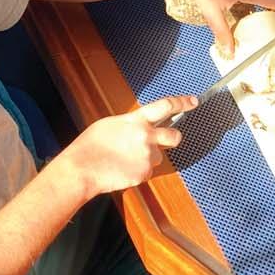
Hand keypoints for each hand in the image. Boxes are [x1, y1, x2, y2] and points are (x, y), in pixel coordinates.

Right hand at [63, 95, 196, 194]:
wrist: (82, 169)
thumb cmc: (90, 146)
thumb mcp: (110, 124)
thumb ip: (130, 123)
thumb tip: (139, 125)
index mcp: (136, 120)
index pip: (165, 106)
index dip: (182, 103)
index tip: (192, 101)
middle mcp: (145, 137)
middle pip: (174, 136)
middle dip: (173, 138)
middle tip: (165, 140)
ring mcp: (147, 156)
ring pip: (157, 157)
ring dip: (147, 158)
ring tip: (125, 159)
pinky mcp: (145, 173)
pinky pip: (147, 171)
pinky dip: (138, 171)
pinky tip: (123, 169)